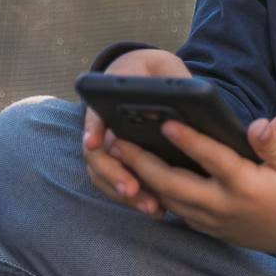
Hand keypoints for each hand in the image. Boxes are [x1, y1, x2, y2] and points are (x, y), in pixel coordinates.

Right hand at [84, 49, 191, 218]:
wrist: (143, 77)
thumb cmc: (155, 71)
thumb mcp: (165, 66)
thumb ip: (172, 78)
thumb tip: (181, 95)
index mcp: (108, 98)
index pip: (95, 113)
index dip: (93, 128)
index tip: (94, 143)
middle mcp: (102, 126)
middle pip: (98, 153)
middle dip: (112, 173)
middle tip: (131, 189)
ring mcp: (108, 146)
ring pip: (106, 174)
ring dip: (123, 192)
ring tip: (150, 208)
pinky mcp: (120, 162)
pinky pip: (118, 183)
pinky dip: (133, 198)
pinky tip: (156, 209)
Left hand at [105, 116, 275, 258]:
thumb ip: (274, 144)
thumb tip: (255, 125)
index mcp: (247, 185)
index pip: (211, 158)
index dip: (188, 140)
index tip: (166, 122)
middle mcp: (224, 206)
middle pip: (174, 184)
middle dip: (143, 163)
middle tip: (118, 141)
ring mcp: (214, 221)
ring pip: (169, 200)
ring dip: (142, 179)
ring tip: (121, 158)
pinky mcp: (210, 229)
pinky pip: (177, 212)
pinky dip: (156, 195)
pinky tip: (142, 179)